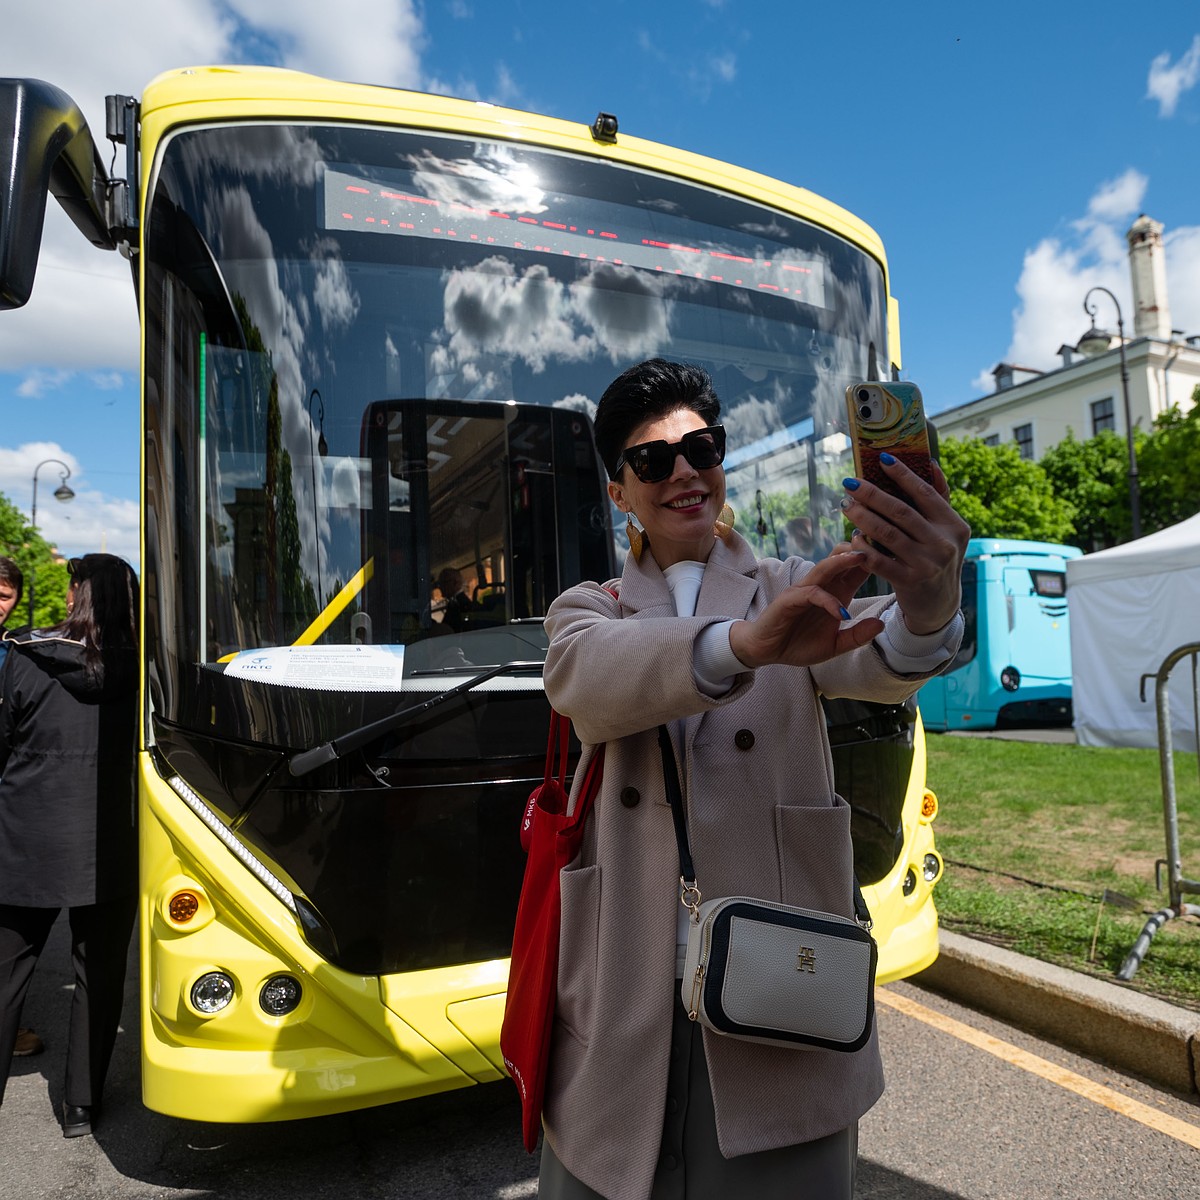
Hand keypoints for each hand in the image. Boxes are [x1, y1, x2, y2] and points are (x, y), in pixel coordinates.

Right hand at [729, 553, 884, 668]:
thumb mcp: (835, 646)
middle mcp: (821, 586)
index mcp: (836, 593)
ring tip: (862, 557)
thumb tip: (881, 624)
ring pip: (825, 568)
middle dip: (860, 549)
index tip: (895, 553)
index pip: (857, 570)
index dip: (874, 560)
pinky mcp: (790, 600)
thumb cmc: (798, 644)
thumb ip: (857, 636)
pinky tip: (841, 613)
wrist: (766, 651)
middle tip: (881, 543)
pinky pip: (812, 594)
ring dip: (843, 562)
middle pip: (841, 559)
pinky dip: (827, 602)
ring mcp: (804, 590)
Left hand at [839, 457, 969, 634]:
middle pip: (900, 511)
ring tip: (846, 505)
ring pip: (886, 534)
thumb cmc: (936, 559)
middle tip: (850, 483)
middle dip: (871, 494)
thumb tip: (930, 463)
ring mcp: (927, 563)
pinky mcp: (909, 581)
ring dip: (862, 517)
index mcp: (954, 525)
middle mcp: (943, 543)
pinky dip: (862, 547)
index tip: (881, 458)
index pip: (925, 493)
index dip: (903, 474)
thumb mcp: (946, 532)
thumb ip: (939, 499)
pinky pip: (878, 560)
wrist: (939, 605)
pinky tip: (852, 537)